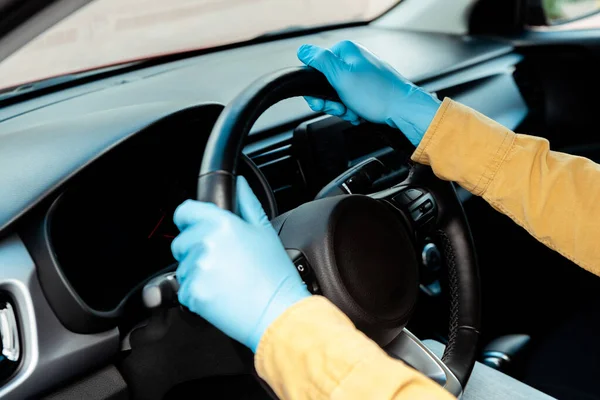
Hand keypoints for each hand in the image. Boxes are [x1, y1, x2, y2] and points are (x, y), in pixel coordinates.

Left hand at [171, 176, 309, 351]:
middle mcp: (205, 243)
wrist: (277, 313)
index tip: (195, 227)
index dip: (189, 219)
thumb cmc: (275, 275)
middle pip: (181, 241)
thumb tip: (239, 184)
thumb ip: (247, 203)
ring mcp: (197, 269)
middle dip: (195, 250)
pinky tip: (221, 294)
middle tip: (223, 262)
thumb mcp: (265, 232)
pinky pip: (184, 290)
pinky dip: (198, 294)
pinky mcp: (192, 293)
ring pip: (183, 267)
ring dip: (197, 272)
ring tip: (226, 280)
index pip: (185, 211)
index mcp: (222, 224)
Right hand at [297, 40, 440, 145]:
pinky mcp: (367, 90)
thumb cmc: (378, 95)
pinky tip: (360, 113)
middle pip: (326, 84)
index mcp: (346, 51)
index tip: (324, 99)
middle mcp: (354, 61)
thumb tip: (303, 51)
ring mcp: (361, 76)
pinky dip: (352, 110)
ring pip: (337, 95)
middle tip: (341, 107)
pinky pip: (350, 101)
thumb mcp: (342, 76)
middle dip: (331, 102)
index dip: (317, 88)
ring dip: (342, 108)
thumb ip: (320, 61)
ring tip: (353, 111)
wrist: (403, 111)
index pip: (316, 68)